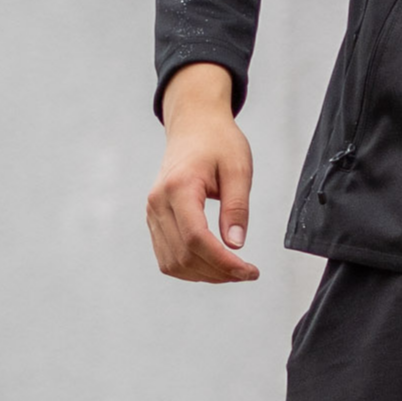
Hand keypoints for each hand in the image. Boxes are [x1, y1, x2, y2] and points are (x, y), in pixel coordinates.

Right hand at [145, 64, 258, 283]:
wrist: (193, 126)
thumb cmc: (218, 142)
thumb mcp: (238, 169)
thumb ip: (237, 207)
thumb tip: (236, 245)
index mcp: (179, 187)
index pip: (197, 239)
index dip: (223, 262)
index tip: (249, 271)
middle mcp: (158, 203)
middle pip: (184, 255)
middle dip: (217, 272)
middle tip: (247, 272)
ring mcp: (152, 212)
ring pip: (172, 262)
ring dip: (204, 274)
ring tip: (233, 271)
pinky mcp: (154, 219)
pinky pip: (167, 256)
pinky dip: (190, 267)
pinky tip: (213, 264)